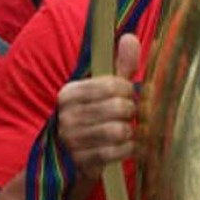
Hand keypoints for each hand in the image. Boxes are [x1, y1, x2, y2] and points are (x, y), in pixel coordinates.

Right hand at [56, 33, 140, 182]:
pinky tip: (127, 146)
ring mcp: (73, 141)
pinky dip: (129, 149)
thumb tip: (130, 37)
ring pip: (119, 131)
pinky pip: (118, 152)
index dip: (128, 89)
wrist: (69, 158)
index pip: (111, 84)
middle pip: (118, 108)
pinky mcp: (83, 162)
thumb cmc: (92, 116)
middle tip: (129, 114)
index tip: (129, 94)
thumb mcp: (103, 89)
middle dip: (131, 111)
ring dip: (131, 131)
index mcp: (70, 93)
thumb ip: (120, 65)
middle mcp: (67, 116)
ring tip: (127, 130)